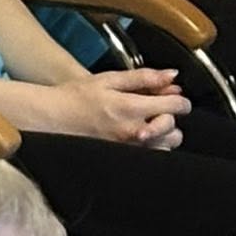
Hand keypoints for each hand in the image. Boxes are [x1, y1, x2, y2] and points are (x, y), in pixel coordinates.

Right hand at [33, 68, 187, 148]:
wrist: (53, 118)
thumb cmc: (77, 97)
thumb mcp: (110, 79)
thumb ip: (144, 78)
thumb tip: (171, 76)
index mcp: (131, 108)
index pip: (174, 107)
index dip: (182, 101)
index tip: (178, 98)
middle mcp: (133, 133)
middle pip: (174, 130)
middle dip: (172, 118)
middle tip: (160, 110)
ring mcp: (129, 149)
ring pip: (165, 147)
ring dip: (164, 134)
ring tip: (149, 124)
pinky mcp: (123, 159)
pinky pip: (151, 157)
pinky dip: (153, 147)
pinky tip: (141, 136)